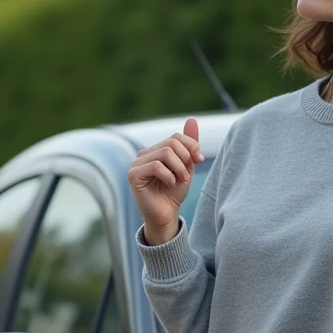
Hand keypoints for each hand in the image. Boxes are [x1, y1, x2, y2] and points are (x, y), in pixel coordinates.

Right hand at [127, 118, 203, 244]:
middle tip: (186, 176)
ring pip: (165, 153)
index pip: (176, 136)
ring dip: (178, 168)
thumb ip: (189, 144)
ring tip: (180, 180)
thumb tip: (191, 119)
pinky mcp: (133, 175)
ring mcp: (136, 164)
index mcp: (155, 150)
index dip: (191, 146)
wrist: (166, 214)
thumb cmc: (174, 192)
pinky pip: (156, 166)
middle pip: (171, 143)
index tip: (199, 160)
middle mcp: (144, 154)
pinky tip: (170, 183)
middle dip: (185, 159)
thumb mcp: (187, 165)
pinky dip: (168, 175)